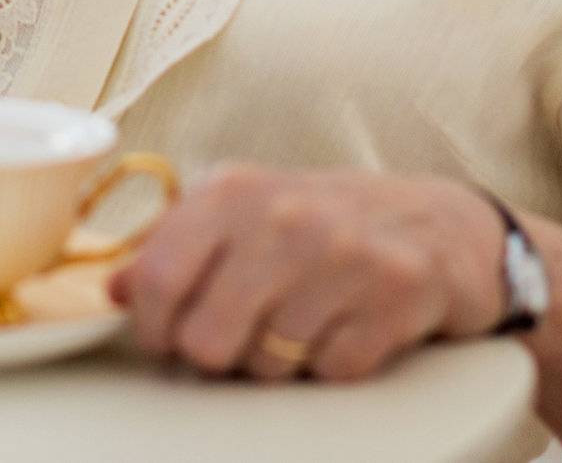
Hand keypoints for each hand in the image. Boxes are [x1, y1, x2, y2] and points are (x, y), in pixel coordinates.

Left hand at [109, 164, 509, 381]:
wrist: (445, 224)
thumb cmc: (328, 222)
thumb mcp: (246, 215)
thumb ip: (179, 248)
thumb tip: (117, 291)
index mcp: (234, 190)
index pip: (159, 280)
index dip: (153, 329)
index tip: (166, 339)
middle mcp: (285, 214)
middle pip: (207, 341)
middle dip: (222, 355)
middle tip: (247, 334)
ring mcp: (344, 252)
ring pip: (267, 364)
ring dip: (282, 360)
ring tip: (306, 320)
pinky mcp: (395, 294)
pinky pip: (331, 372)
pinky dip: (336, 363)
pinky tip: (350, 326)